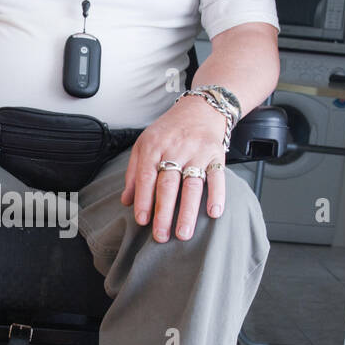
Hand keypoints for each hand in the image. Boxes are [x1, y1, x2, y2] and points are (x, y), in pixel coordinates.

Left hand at [120, 97, 226, 240]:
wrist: (200, 108)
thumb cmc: (169, 131)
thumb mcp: (145, 144)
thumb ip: (134, 173)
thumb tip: (126, 201)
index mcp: (154, 146)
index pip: (146, 177)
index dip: (143, 200)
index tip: (142, 221)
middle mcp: (175, 149)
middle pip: (168, 185)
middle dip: (164, 213)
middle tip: (160, 236)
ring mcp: (197, 152)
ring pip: (191, 185)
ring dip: (188, 212)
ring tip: (184, 233)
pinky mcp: (217, 155)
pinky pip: (217, 177)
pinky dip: (217, 195)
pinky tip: (213, 213)